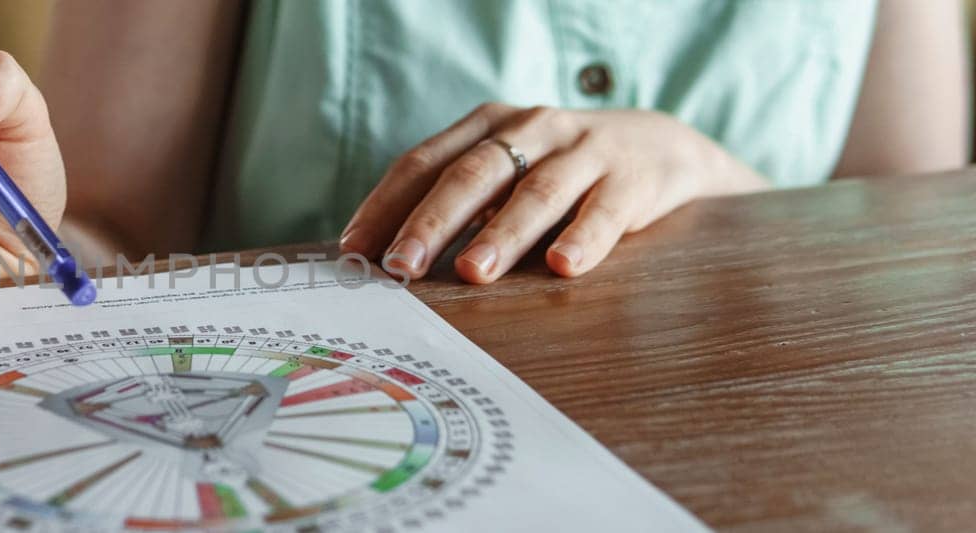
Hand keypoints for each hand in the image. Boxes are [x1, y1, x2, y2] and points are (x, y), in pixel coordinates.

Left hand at [341, 103, 768, 283]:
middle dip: (432, 222)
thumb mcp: (505, 174)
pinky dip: (583, 238)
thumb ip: (456, 206)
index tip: (354, 250)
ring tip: (471, 272)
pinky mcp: (633, 180)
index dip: (385, 205)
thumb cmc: (560, 172)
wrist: (662, 147)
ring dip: (500, 234)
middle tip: (401, 265)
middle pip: (473, 174)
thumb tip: (383, 260)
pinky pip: (604, 211)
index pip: (423, 162)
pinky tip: (563, 266)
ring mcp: (584, 151)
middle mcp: (532, 130)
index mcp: (487, 126)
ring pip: (535, 192)